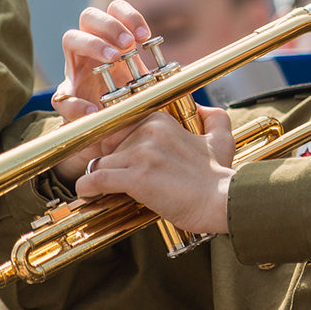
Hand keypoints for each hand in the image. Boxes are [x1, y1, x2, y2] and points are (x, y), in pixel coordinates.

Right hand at [50, 0, 153, 182]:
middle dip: (111, 25)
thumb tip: (195, 80)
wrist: (115, 139)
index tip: (145, 36)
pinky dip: (76, 103)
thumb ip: (165, 79)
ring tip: (115, 58)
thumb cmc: (136, 104)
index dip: (128, 16)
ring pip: (71, 39)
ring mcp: (76, 71)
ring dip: (93, 44)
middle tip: (129, 44)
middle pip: (90, 16)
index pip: (114, 11)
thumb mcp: (153, 88)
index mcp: (115, 43)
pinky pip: (61, 97)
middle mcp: (92, 51)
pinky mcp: (67, 99)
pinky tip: (94, 110)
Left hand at [74, 106, 235, 234]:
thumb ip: (214, 118)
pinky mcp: (135, 177)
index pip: (122, 128)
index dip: (120, 147)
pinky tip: (90, 195)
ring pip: (99, 163)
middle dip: (109, 163)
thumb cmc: (220, 176)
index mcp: (162, 121)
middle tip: (115, 179)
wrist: (223, 201)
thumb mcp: (223, 140)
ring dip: (98, 177)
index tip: (123, 162)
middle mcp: (148, 132)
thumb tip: (202, 108)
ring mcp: (141, 154)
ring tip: (100, 191)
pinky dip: (87, 189)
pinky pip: (95, 180)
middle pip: (108, 146)